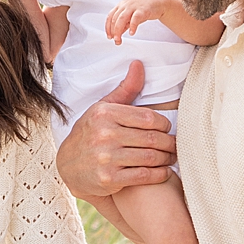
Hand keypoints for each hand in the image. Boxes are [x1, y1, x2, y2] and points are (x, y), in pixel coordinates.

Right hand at [55, 65, 176, 200]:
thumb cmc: (91, 133)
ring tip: (172, 157)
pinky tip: (164, 171)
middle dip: (169, 143)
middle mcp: (104, 134)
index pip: (148, 117)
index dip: (164, 124)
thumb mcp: (103, 108)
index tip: (167, 129)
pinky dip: (159, 174)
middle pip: (151, 138)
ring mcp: (106, 158)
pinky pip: (144, 176)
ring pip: (150, 157)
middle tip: (175, 145)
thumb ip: (125, 90)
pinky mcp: (109, 179)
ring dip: (166, 159)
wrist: (68, 166)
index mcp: (105, 114)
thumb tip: (139, 64)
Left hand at [105, 0, 175, 43]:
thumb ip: (124, 24)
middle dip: (113, 31)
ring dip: (118, 30)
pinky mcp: (142, 10)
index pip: (110, 17)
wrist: (158, 2)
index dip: (108, 28)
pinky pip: (135, 18)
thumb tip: (117, 35)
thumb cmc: (143, 8)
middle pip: (114, 19)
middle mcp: (125, 5)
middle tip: (115, 40)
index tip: (109, 36)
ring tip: (119, 39)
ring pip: (121, 19)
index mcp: (121, 6)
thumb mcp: (131, 16)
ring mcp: (133, 7)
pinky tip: (131, 33)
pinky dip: (132, 26)